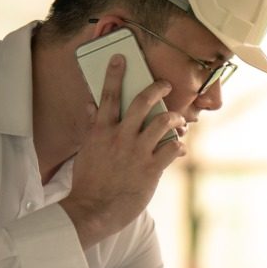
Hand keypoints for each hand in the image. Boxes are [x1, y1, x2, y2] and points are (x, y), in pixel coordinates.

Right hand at [60, 53, 184, 248]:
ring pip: (162, 123)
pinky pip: (172, 149)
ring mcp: (137, 152)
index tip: (121, 58)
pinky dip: (178, 145)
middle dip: (157, 88)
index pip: (109, 96)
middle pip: (142, 103)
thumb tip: (91, 105)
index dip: (115, 74)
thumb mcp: (87, 150)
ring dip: (174, 118)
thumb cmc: (89, 181)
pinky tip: (179, 147)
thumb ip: (92, 126)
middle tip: (166, 85)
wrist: (93, 209)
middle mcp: (120, 137)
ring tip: (178, 120)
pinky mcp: (151, 169)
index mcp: (101, 131)